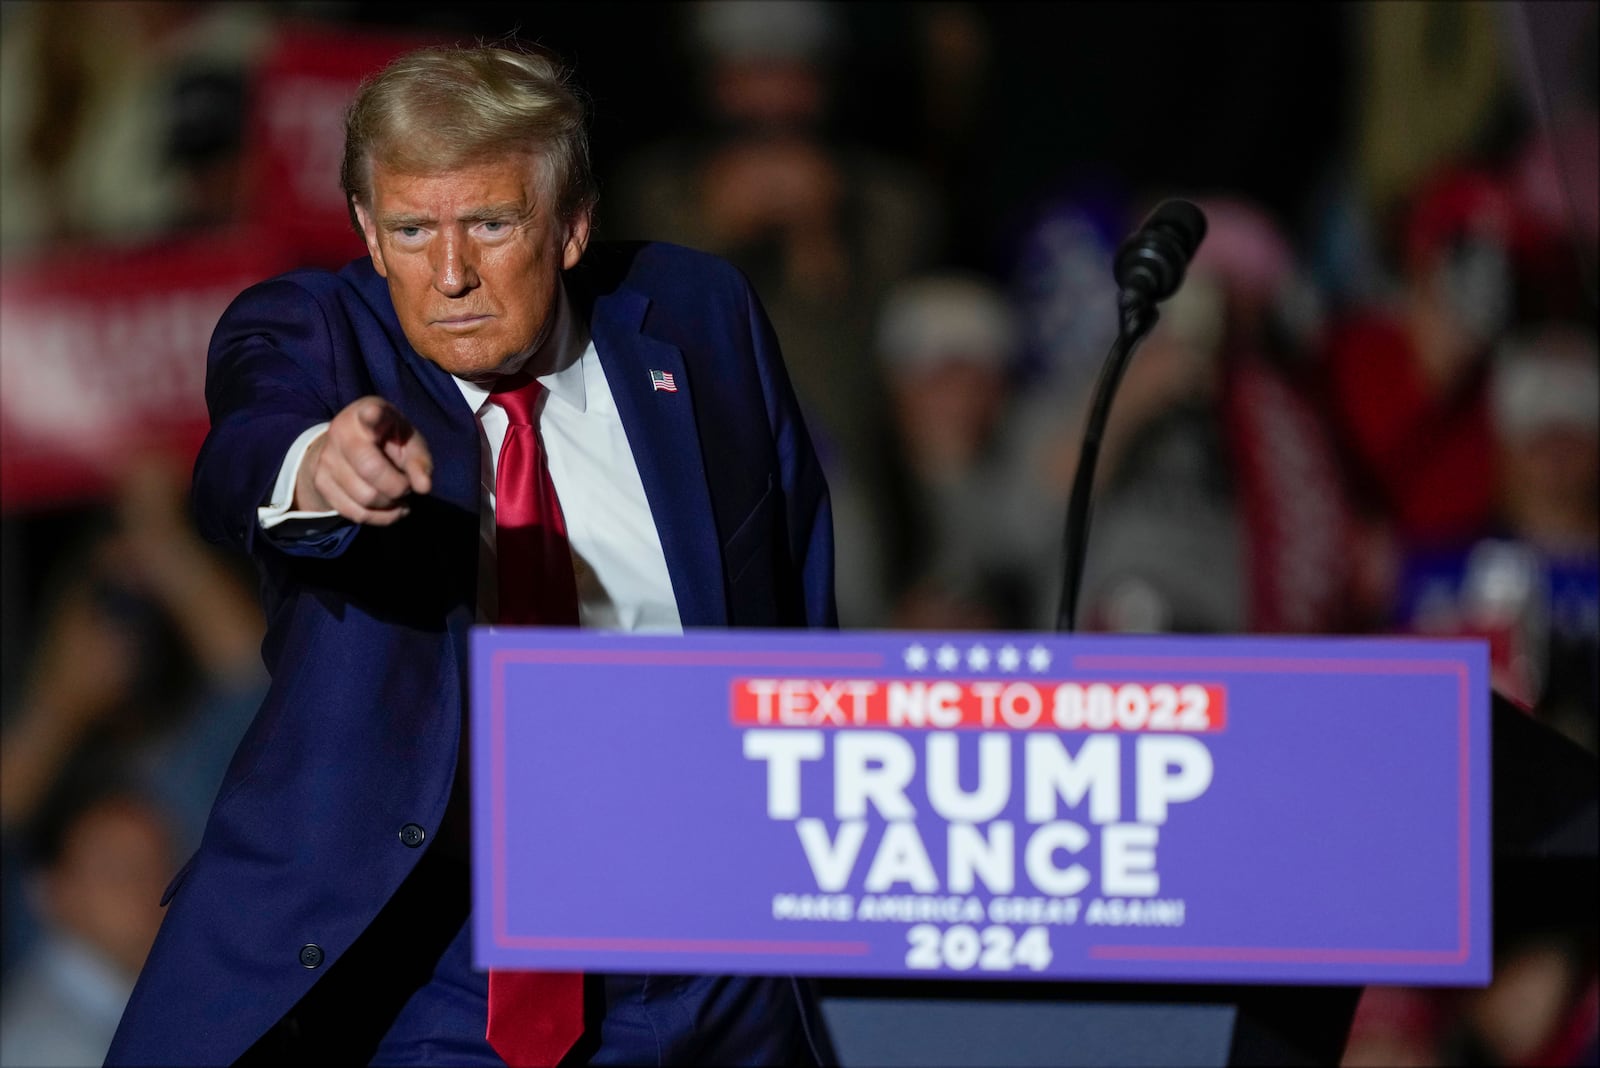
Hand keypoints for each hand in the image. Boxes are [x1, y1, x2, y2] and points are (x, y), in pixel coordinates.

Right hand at [295, 397, 432, 524]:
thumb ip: (420, 461)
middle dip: (398, 486)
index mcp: (367, 414)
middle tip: (406, 485)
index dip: (373, 416)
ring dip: (390, 504)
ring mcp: (326, 458)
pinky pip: (356, 513)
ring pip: (365, 497)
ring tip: (398, 495)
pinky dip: (380, 517)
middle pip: (371, 470)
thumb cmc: (388, 441)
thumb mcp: (409, 442)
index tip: (373, 413)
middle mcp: (341, 432)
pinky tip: (390, 509)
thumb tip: (423, 487)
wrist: (347, 448)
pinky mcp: (320, 482)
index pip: (369, 415)